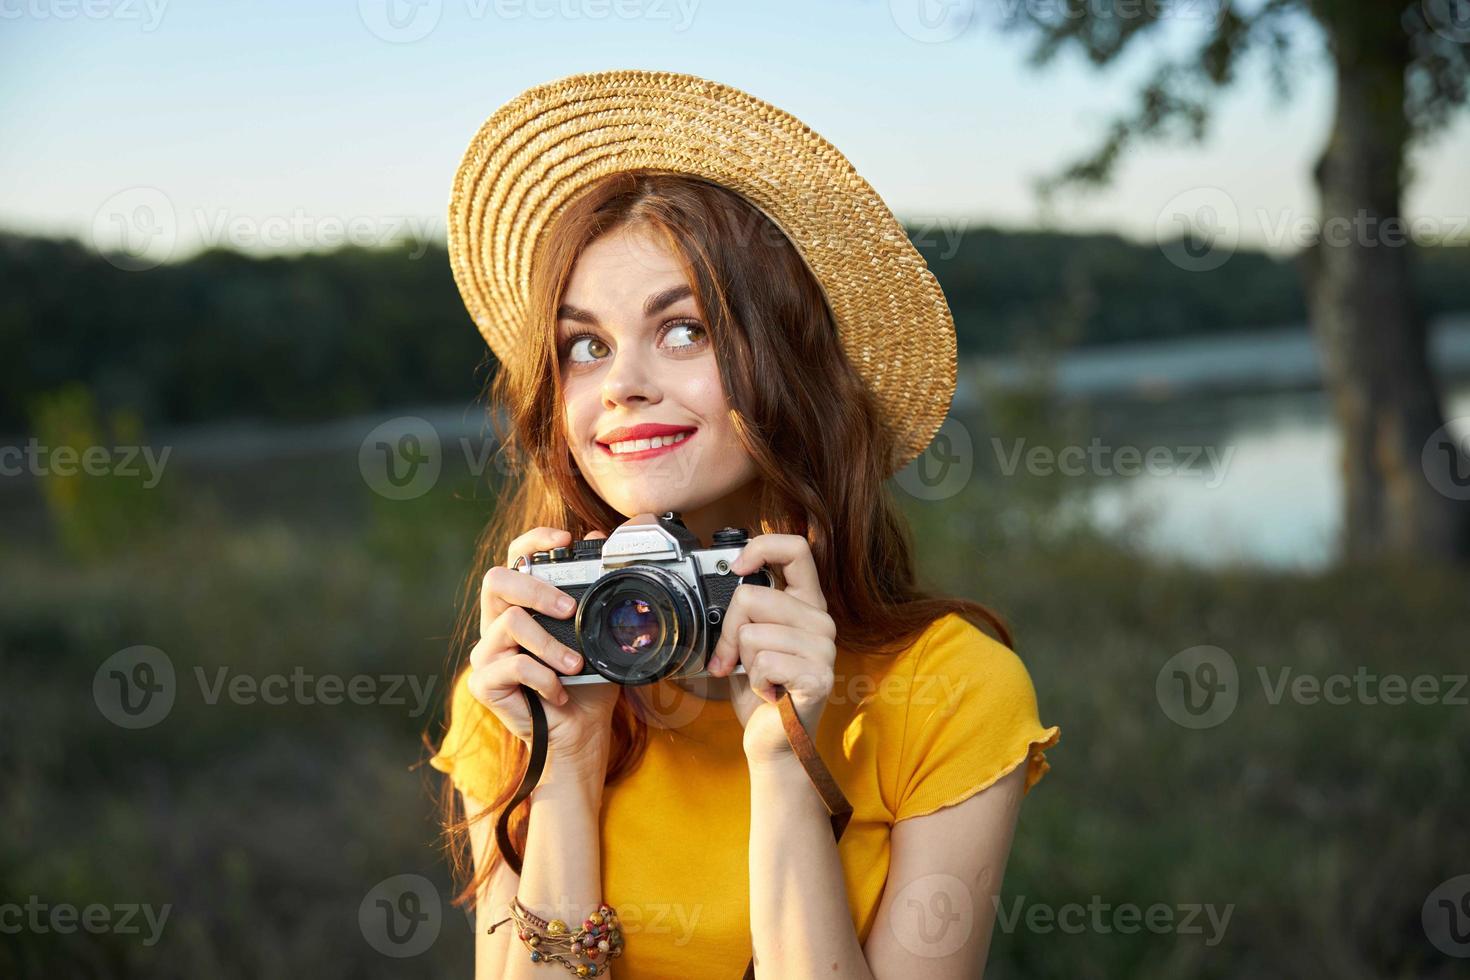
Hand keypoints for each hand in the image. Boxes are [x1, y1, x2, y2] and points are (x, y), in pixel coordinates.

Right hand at [467, 526, 619, 773]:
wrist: (580, 732)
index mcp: (522, 606)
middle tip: (569, 609)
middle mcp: (498, 624)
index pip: (515, 558)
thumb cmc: (587, 683)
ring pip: (510, 623)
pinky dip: (544, 678)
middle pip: (497, 580)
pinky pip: (514, 666)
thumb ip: (596, 593)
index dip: (533, 540)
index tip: (565, 538)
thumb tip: (601, 542)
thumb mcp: (599, 635)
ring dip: (550, 644)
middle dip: (536, 588)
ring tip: (575, 666)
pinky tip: (559, 692)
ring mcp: (487, 652)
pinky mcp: (484, 682)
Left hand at [705, 533, 837, 763]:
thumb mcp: (748, 640)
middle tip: (735, 659)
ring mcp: (824, 649)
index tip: (737, 568)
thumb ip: (746, 610)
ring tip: (760, 678)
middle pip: (752, 596)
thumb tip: (730, 580)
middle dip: (730, 631)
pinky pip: (764, 662)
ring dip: (743, 661)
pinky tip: (769, 693)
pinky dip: (755, 682)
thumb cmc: (761, 689)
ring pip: (753, 632)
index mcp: (806, 604)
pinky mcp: (818, 676)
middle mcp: (821, 621)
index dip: (761, 548)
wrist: (772, 741)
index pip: (796, 549)